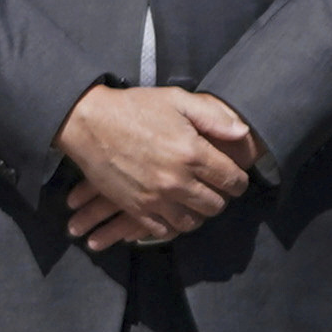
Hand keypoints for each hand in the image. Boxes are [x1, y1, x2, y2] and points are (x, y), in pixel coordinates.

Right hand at [57, 84, 257, 249]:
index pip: (232, 181)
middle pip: (216, 205)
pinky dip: (171, 224)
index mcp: (192, 152)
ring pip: (192, 223)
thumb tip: (243, 133)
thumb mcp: (177, 100)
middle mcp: (177, 180)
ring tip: (192, 200)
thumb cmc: (135, 108)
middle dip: (219, 197)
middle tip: (212, 188)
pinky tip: (171, 211)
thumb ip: (214, 117)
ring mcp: (156, 198)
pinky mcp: (136, 208)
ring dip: (196, 213)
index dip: (238, 181)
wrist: (89, 122)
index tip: (232, 178)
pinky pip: (163, 231)